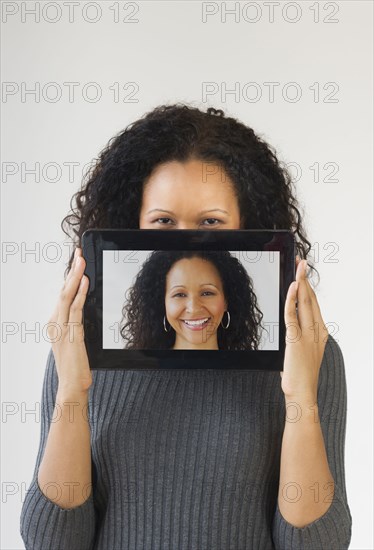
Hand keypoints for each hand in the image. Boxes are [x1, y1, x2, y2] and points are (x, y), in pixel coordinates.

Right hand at [47, 247, 92, 393]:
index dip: (69, 276)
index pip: (62, 294)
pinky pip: (75, 309)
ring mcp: (61, 329)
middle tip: (78, 253)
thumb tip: (83, 309)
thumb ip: (76, 324)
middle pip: (62, 290)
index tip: (76, 261)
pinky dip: (80, 293)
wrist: (72, 386)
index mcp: (55, 323)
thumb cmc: (76, 366)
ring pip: (66, 296)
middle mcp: (55, 323)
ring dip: (75, 276)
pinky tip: (85, 282)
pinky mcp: (71, 334)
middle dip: (71, 270)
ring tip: (81, 261)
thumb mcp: (75, 340)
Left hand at [280, 255, 328, 401]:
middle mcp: (318, 331)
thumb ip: (299, 336)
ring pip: (305, 302)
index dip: (308, 286)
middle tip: (301, 261)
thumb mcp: (302, 351)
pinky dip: (292, 298)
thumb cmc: (300, 375)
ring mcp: (308, 334)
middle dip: (305, 278)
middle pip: (312, 298)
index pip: (314, 304)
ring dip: (300, 282)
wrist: (302, 393)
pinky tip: (292, 287)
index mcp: (321, 332)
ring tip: (298, 267)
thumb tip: (291, 324)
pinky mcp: (296, 339)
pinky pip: (293, 314)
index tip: (303, 272)